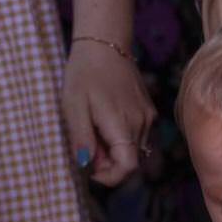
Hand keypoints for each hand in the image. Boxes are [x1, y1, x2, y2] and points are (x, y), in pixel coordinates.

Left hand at [62, 40, 154, 186]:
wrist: (104, 43)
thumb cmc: (84, 74)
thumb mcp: (73, 108)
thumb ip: (82, 139)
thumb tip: (86, 166)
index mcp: (122, 124)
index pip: (127, 168)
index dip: (109, 178)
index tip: (90, 171)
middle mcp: (142, 124)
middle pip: (130, 161)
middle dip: (108, 163)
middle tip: (86, 146)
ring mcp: (147, 117)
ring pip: (134, 150)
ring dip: (114, 151)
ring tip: (94, 129)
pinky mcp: (148, 110)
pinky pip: (137, 136)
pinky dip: (121, 138)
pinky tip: (105, 120)